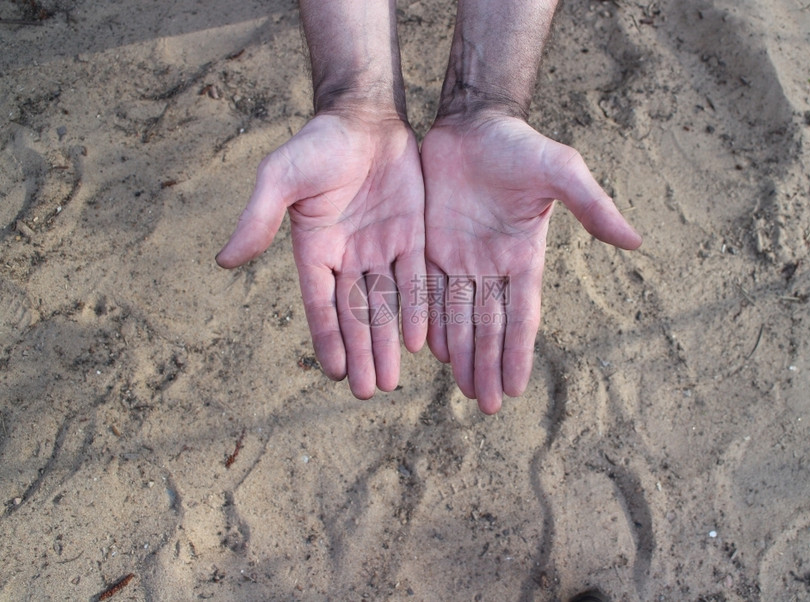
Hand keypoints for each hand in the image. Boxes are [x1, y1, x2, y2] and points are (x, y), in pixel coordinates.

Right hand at [217, 112, 426, 398]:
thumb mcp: (279, 178)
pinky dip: (415, 309)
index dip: (327, 338)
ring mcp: (380, 248)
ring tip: (390, 381)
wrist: (363, 117)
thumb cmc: (316, 145)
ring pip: (385, 305)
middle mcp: (348, 257)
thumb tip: (223, 262)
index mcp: (314, 250)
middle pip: (355, 315)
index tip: (334, 373)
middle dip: (361, 353)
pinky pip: (414, 279)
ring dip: (387, 343)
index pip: (320, 305)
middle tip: (368, 391)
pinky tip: (419, 341)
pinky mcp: (411, 236)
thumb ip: (257, 218)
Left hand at [421, 113, 640, 413]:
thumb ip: (592, 207)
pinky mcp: (431, 246)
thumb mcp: (561, 171)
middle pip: (489, 325)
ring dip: (462, 354)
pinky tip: (431, 352)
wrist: (473, 123)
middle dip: (488, 364)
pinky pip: (428, 293)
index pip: (522, 315)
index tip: (516, 389)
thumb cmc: (519, 146)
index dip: (518, 351)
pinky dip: (431, 322)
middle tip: (485, 406)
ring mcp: (460, 258)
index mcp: (524, 256)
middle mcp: (492, 265)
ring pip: (459, 316)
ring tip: (464, 390)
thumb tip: (637, 242)